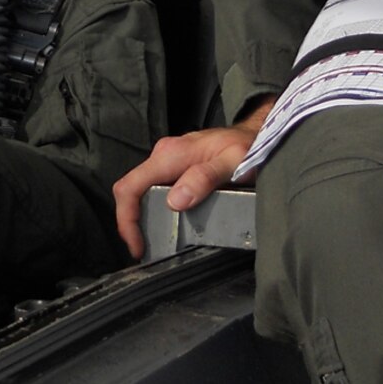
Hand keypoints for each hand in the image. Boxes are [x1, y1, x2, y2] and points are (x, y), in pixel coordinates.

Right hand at [111, 98, 272, 258]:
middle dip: (131, 222)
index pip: (131, 186)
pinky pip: (155, 190)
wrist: (256, 133)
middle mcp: (164, 156)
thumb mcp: (233, 162)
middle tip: (144, 250)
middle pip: (131, 190)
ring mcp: (168, 161)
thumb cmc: (248, 146)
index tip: (137, 245)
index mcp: (171, 155)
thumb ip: (205, 178)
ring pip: (142, 191)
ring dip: (142, 218)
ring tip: (153, 244)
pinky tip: (166, 226)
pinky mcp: (175, 168)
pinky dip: (153, 211)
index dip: (126, 218)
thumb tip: (175, 201)